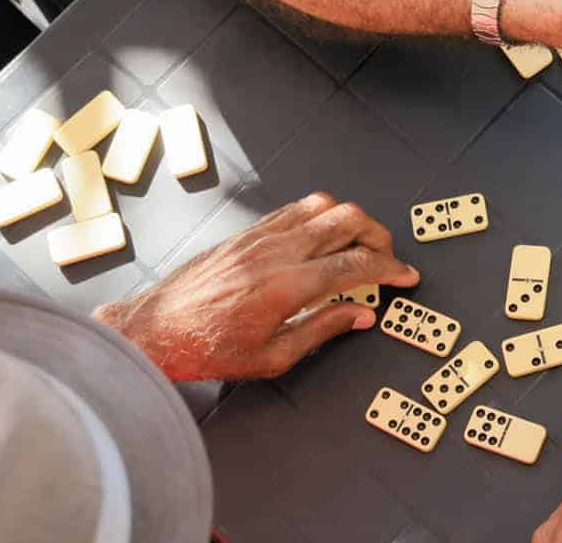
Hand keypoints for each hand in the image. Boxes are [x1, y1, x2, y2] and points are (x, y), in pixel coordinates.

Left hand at [92, 193, 419, 381]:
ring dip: (352, 222)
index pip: (357, 265)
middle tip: (387, 260)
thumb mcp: (274, 356)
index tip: (406, 277)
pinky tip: (325, 238)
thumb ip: (324, 329)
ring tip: (359, 246)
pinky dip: (322, 217)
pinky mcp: (248, 231)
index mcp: (288, 285)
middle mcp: (278, 251)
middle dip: (379, 237)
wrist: (155, 329)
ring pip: (324, 206)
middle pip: (348, 221)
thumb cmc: (209, 349)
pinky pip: (297, 209)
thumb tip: (363, 314)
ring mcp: (262, 235)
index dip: (390, 269)